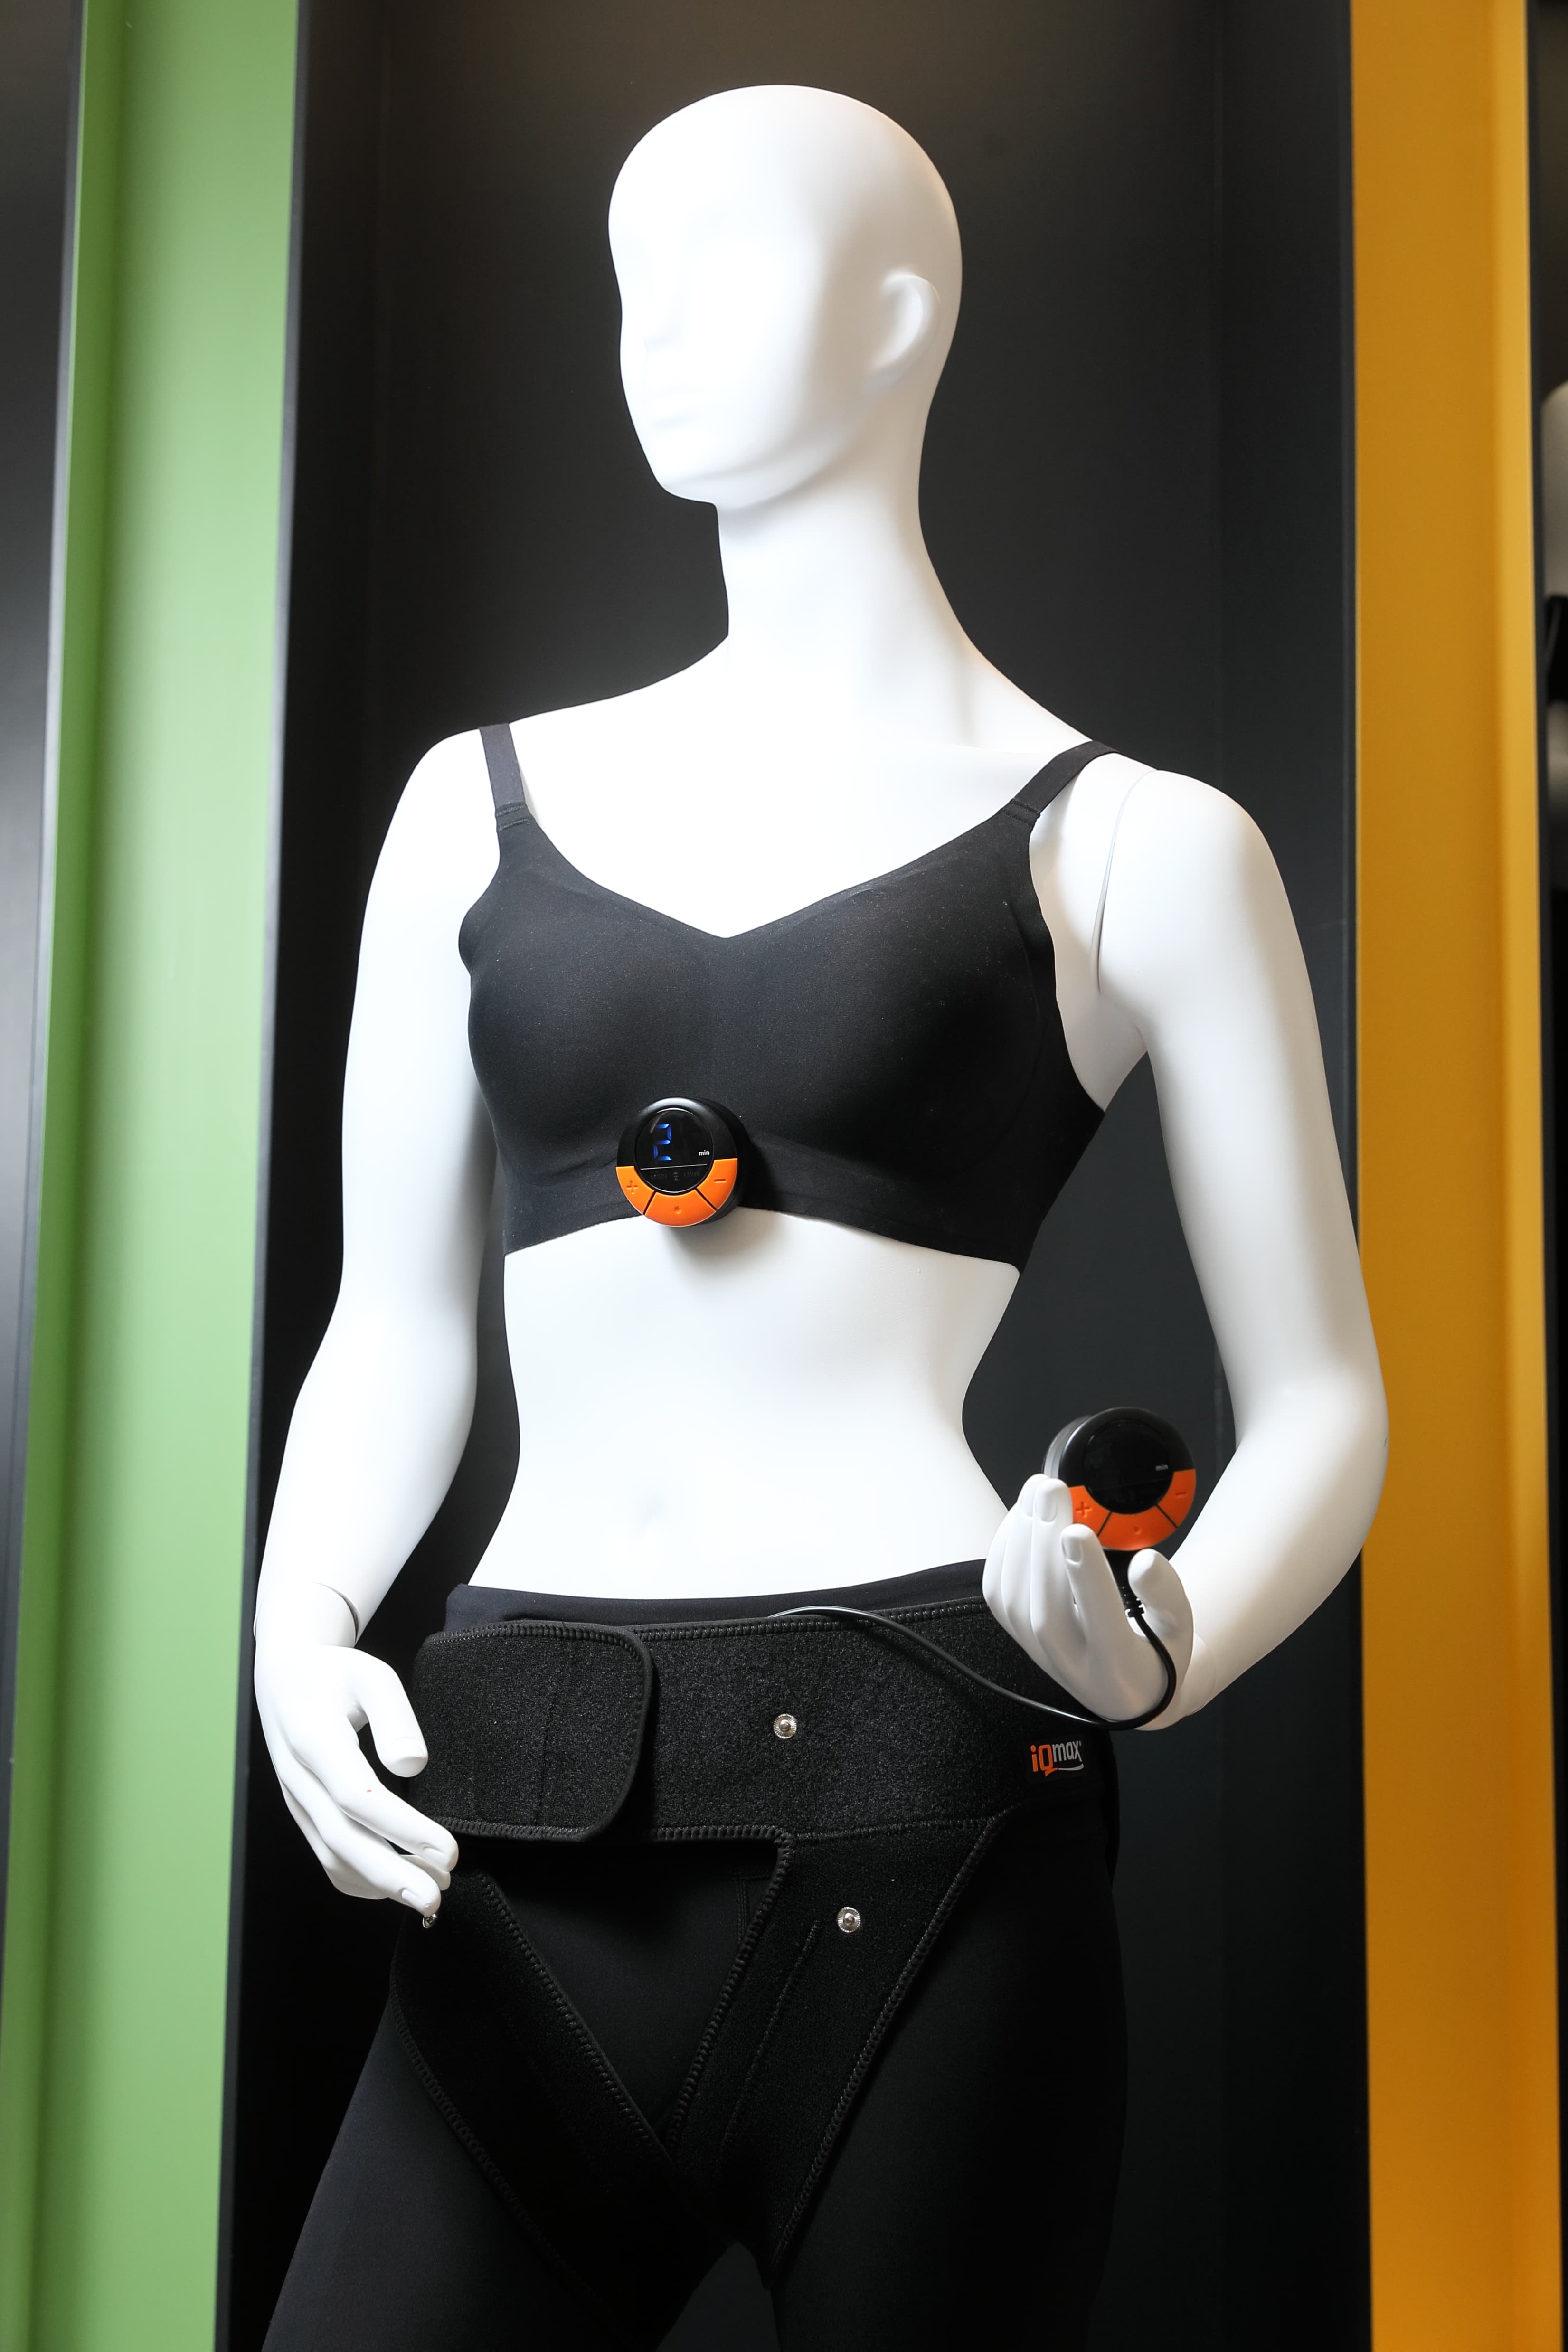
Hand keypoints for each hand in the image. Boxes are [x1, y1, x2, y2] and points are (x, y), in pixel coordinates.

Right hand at [254, 1619, 456, 1915]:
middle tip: (438, 1896)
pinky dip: (360, 1880)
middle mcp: (300, 1780)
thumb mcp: (371, 1675)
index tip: (447, 1848)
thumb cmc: (335, 1675)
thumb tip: (412, 1766)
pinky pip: (327, 1857)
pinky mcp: (302, 1814)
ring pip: (333, 1857)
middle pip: (344, 1841)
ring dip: (381, 1883)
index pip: (358, 1796)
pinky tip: (395, 1884)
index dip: (402, 1828)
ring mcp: (297, 1802)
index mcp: (315, 1740)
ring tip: (431, 1889)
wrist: (284, 1680)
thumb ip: (394, 1717)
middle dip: (392, 1876)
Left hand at [983, 1474, 1194, 1724]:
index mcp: (1122, 1670)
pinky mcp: (1020, 1638)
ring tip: (1038, 1491)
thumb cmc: (1159, 1647)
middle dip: (1043, 1548)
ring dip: (1021, 1541)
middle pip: (1047, 1614)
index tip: (1078, 1531)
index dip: (1086, 1579)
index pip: (1103, 1626)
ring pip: (1016, 1604)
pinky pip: (999, 1598)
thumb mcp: (1181, 1625)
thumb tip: (1145, 1562)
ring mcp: (1041, 1655)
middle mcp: (1075, 1669)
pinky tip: (1021, 1516)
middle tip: (1051, 1489)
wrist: (1130, 1684)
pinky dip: (1004, 1552)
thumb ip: (1167, 1595)